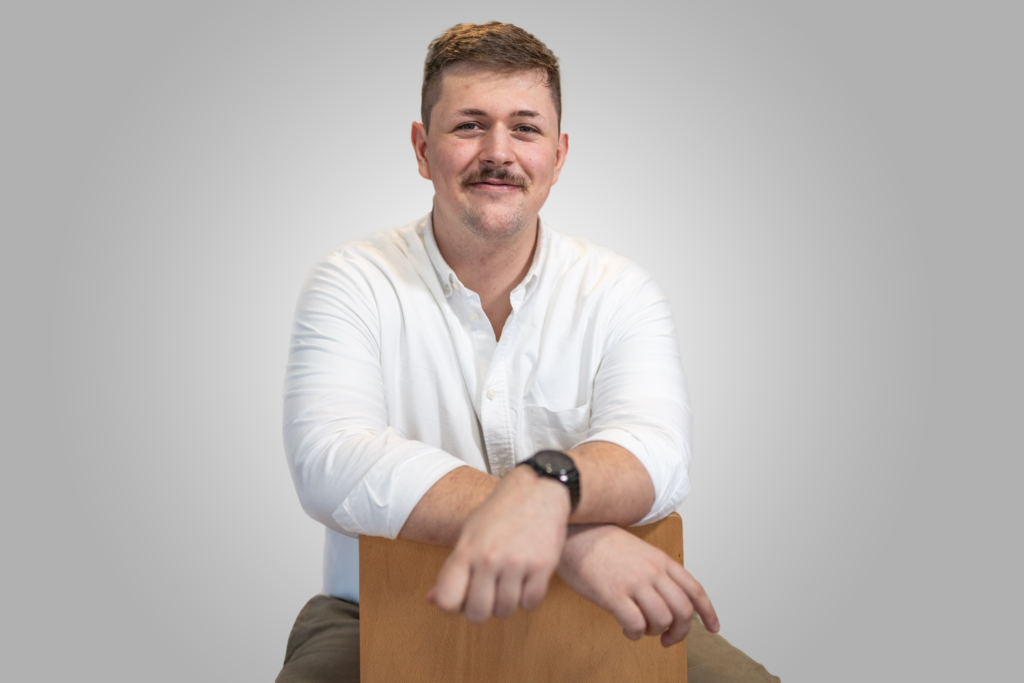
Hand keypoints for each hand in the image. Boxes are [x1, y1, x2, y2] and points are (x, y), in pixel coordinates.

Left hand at [427, 466, 570, 621]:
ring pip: (505, 610)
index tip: (462, 598)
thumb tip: (432, 601)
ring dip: (506, 603)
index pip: (448, 601)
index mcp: (466, 549)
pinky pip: (530, 602)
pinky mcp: (542, 566)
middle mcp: (488, 558)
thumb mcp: (469, 534)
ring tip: (508, 582)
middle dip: (481, 610)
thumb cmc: (501, 511)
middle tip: (487, 595)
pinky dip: (528, 597)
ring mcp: (516, 563)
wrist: (539, 488)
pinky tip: (525, 579)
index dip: (454, 606)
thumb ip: (452, 570)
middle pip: (477, 613)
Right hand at [558, 523, 718, 646]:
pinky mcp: (614, 595)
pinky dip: (635, 634)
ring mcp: (635, 583)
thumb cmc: (601, 542)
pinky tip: (626, 629)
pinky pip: (636, 625)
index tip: (713, 627)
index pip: (695, 590)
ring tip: (641, 628)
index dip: (708, 612)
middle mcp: (653, 572)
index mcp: (661, 561)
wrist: (575, 531)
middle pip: (684, 611)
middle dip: (680, 632)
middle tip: (667, 638)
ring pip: (662, 620)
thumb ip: (655, 572)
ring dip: (654, 632)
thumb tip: (665, 600)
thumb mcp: (639, 551)